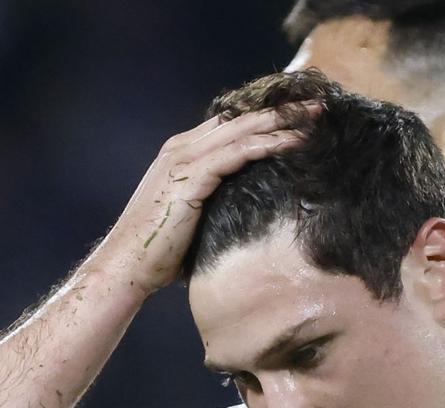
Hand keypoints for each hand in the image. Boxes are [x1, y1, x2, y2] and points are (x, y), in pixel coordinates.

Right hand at [91, 106, 310, 293]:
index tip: (299, 115)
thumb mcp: (192, 217)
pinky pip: (238, 153)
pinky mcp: (191, 178)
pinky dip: (268, 144)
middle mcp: (181, 148)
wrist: (127, 266)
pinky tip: (294, 142)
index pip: (229, 124)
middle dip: (281, 110)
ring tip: (316, 116)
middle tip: (317, 105)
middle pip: (240, 118)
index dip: (264, 117)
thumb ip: (214, 203)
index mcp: (181, 153)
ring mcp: (184, 160)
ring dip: (282, 121)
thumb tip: (247, 212)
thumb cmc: (160, 252)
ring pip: (242, 130)